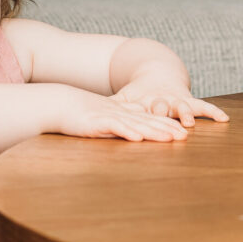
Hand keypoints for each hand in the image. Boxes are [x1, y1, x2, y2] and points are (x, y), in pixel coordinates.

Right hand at [57, 90, 188, 141]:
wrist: (58, 103)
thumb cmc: (78, 112)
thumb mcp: (103, 115)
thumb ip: (120, 119)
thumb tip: (136, 127)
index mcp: (120, 113)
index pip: (147, 119)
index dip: (165, 125)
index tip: (181, 132)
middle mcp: (118, 114)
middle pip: (146, 122)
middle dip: (166, 129)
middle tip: (184, 137)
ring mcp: (108, 116)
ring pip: (135, 125)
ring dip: (153, 132)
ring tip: (169, 138)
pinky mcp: (96, 121)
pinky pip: (114, 127)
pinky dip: (127, 132)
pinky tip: (138, 138)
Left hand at [110, 77, 228, 126]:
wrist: (158, 73)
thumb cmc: (138, 93)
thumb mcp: (124, 99)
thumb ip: (110, 107)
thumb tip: (84, 113)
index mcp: (144, 101)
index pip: (143, 109)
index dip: (144, 114)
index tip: (144, 118)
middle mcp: (162, 100)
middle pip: (163, 107)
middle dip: (165, 114)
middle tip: (163, 123)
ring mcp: (177, 100)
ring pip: (183, 106)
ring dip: (186, 114)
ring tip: (190, 122)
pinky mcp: (189, 100)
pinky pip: (203, 105)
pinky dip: (213, 111)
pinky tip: (225, 119)